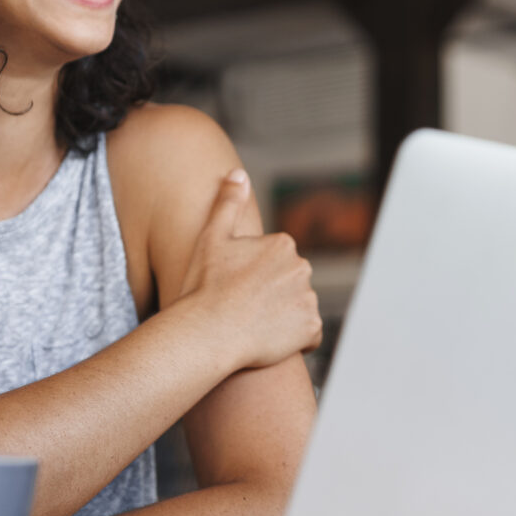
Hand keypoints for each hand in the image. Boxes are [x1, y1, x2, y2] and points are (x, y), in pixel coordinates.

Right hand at [179, 169, 322, 368]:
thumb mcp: (211, 238)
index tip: (236, 288)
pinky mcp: (311, 328)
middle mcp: (302, 268)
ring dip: (284, 317)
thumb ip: (228, 203)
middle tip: (243, 308)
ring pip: (299, 308)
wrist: (207, 332)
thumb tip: (238, 173)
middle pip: (290, 283)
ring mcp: (309, 299)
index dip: (255, 277)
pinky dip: (295, 340)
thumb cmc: (204, 286)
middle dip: (273, 295)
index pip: (276, 262)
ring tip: (254, 326)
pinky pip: (308, 335)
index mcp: (282, 244)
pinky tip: (269, 342)